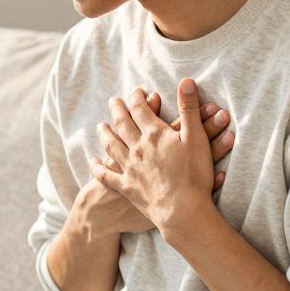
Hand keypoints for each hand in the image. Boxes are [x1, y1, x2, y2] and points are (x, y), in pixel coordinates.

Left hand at [90, 78, 225, 233]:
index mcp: (154, 134)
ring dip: (105, 133)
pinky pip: (106, 174)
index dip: (137, 98)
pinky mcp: (126, 186)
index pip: (140, 109)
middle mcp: (137, 147)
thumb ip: (189, 108)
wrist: (182, 209)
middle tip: (113, 101)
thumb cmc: (194, 174)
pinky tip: (93, 161)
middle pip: (122, 124)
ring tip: (100, 126)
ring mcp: (129, 167)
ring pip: (111, 145)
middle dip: (117, 110)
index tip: (135, 91)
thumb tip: (186, 81)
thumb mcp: (196, 137)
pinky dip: (98, 167)